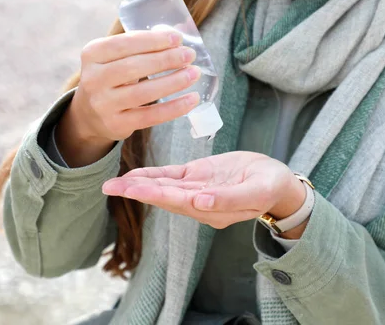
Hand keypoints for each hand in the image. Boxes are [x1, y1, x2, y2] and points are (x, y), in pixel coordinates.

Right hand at [55, 30, 200, 165]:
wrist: (89, 114)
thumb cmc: (110, 77)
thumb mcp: (113, 57)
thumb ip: (138, 46)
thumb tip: (175, 39)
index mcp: (92, 54)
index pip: (124, 44)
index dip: (152, 40)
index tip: (177, 38)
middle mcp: (93, 79)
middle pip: (134, 67)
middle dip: (166, 59)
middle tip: (189, 55)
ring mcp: (104, 105)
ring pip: (144, 92)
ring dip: (174, 81)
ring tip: (194, 73)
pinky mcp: (117, 125)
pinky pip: (150, 116)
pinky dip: (174, 108)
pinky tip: (192, 99)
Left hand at [102, 151, 308, 236]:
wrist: (277, 182)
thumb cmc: (271, 187)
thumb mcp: (257, 192)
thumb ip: (230, 199)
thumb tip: (200, 203)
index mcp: (212, 209)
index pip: (177, 202)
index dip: (154, 194)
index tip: (132, 190)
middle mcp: (198, 202)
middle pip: (162, 196)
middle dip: (136, 191)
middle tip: (108, 187)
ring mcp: (196, 189)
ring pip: (163, 186)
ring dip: (138, 184)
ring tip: (113, 183)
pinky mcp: (197, 175)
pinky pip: (171, 176)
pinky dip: (153, 174)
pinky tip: (135, 174)